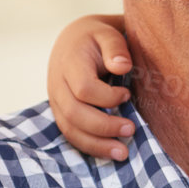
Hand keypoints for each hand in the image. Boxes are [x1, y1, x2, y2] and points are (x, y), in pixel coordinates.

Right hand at [47, 14, 134, 159]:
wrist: (74, 41)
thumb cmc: (97, 39)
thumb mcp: (107, 34)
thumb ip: (115, 48)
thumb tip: (122, 66)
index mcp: (70, 63)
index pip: (84, 88)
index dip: (107, 97)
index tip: (127, 95)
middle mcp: (58, 84)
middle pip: (74, 113)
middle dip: (104, 126)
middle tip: (132, 130)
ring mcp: (56, 101)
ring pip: (70, 129)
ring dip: (97, 144)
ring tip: (123, 153)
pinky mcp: (61, 113)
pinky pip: (71, 134)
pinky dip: (90, 146)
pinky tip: (110, 153)